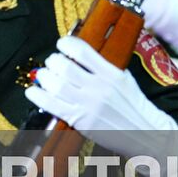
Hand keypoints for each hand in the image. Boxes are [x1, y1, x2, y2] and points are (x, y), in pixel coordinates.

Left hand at [25, 35, 177, 171]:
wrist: (145, 132)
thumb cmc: (134, 105)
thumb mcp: (124, 79)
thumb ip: (104, 67)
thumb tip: (82, 55)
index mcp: (111, 73)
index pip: (83, 51)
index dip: (67, 44)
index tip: (61, 44)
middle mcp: (99, 88)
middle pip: (65, 67)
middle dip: (53, 61)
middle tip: (52, 61)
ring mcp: (89, 105)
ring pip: (57, 85)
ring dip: (44, 77)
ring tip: (44, 75)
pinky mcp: (81, 121)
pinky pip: (53, 106)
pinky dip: (39, 97)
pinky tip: (33, 92)